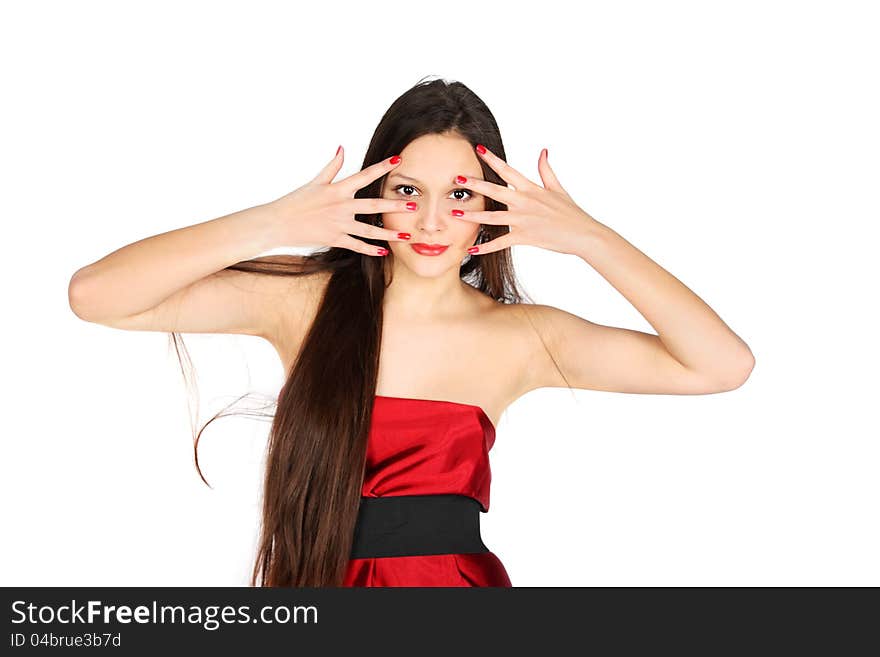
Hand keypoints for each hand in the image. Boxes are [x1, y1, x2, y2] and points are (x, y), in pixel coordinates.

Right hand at [266, 147, 415, 255]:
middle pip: (372, 205)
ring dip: (388, 233)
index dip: (382, 167)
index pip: (364, 175)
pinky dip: (370, 250)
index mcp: (337, 189)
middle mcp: (340, 206)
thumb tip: (342, 147)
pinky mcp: (334, 239)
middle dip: (394, 205)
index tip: (398, 159)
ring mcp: (338, 224)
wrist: (278, 223)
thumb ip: (332, 166)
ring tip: (405, 235)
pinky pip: (356, 245)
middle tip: (413, 204)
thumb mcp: (315, 181)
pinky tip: (384, 252)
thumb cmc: (296, 201)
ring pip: (368, 230)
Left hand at [452, 145, 599, 255]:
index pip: (508, 170)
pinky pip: (501, 242)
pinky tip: (471, 249)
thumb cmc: (572, 213)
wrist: (584, 234)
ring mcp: (524, 219)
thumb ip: (546, 170)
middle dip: (475, 184)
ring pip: (493, 217)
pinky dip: (486, 247)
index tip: (478, 149)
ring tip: (455, 213)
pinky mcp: (525, 236)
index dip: (492, 159)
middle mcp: (525, 202)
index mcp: (531, 189)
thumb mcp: (558, 188)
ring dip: (473, 216)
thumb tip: (543, 151)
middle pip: (495, 191)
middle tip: (457, 178)